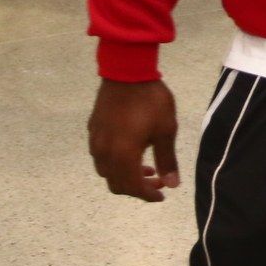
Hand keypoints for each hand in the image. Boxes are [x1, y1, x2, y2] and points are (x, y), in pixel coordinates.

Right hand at [89, 79, 179, 201]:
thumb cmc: (150, 99)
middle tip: (156, 181)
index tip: (162, 195)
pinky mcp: (93, 129)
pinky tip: (128, 150)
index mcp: (123, 155)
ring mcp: (96, 141)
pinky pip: (100, 156)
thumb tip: (172, 184)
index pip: (132, 187)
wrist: (126, 70)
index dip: (148, 195)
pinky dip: (114, 162)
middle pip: (116, 184)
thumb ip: (167, 160)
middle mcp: (104, 153)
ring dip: (124, 175)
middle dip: (136, 188)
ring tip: (144, 166)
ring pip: (106, 171)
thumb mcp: (166, 130)